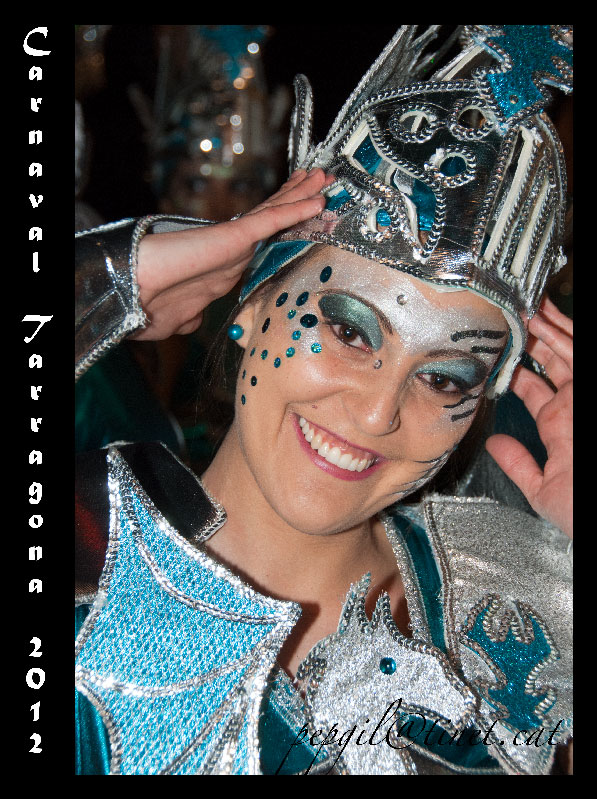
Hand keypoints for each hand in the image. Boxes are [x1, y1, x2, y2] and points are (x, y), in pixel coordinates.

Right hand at [133, 168, 330, 338]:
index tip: (296, 221)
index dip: (278, 228)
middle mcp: (230, 252)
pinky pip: (271, 222)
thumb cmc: (142, 306)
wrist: (125, 292)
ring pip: (274, 213)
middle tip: (320, 185)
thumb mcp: (176, 319)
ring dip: (300, 195)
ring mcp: (232, 243)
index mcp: (220, 269)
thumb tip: (195, 322)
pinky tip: (317, 199)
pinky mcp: (232, 238)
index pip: (257, 244)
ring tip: (323, 178)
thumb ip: (191, 316)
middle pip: (270, 220)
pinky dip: (296, 210)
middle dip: (295, 201)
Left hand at [485, 297, 572, 537]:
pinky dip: (567, 334)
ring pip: (569, 351)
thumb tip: (493, 444)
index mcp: (560, 427)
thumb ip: (518, 464)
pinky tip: (551, 315)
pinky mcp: (588, 390)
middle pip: (553, 362)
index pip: (535, 389)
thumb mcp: (543, 489)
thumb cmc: (584, 514)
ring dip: (550, 326)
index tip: (499, 352)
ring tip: (529, 304)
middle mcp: (576, 407)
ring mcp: (584, 397)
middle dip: (533, 339)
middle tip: (513, 316)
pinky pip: (579, 353)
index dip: (517, 369)